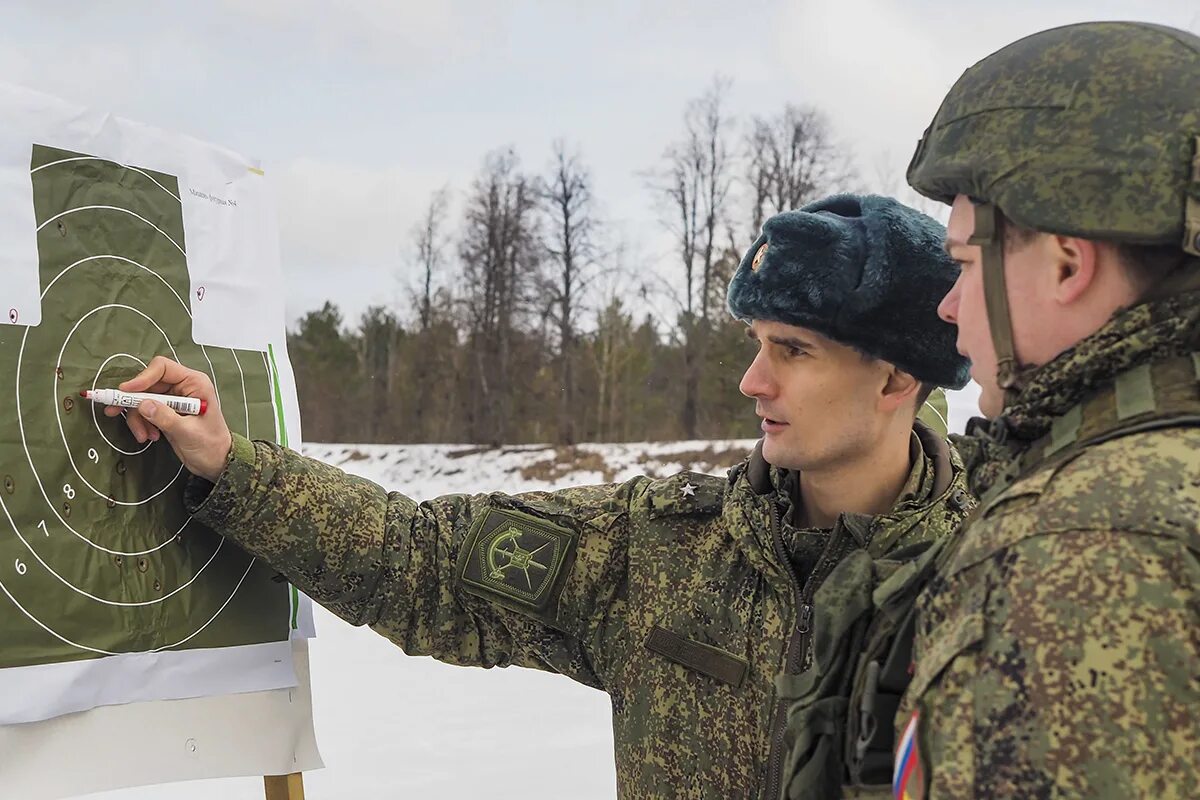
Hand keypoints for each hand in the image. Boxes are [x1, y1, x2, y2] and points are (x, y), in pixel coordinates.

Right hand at [107, 356, 232, 482]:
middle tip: (114, 411)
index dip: (142, 377)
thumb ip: (166, 417)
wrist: (215, 463)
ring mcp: (172, 400)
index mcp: (194, 383)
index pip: (163, 368)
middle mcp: (182, 387)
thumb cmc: (211, 445)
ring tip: (144, 435)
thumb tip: (142, 404)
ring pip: (142, 399)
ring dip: (137, 417)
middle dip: (132, 400)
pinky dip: (141, 423)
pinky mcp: (164, 412)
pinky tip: (149, 436)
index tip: (126, 391)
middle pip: (147, 384)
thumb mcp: (188, 432)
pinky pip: (144, 412)